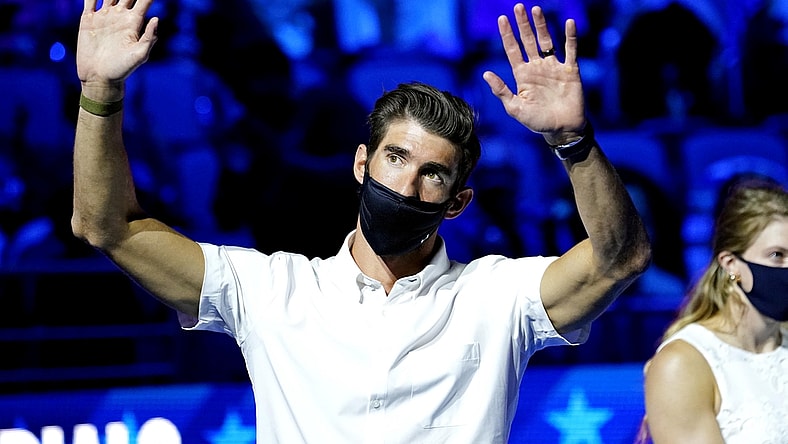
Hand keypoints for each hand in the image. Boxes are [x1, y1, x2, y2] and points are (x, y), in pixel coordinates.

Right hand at [77, 0, 158, 99]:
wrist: (99, 78)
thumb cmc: (122, 70)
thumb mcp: (139, 56)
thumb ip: (149, 38)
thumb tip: (156, 18)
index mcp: (134, 23)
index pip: (144, 1)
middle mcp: (120, 16)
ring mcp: (104, 17)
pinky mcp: (88, 20)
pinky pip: (89, 1)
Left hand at [482, 4, 585, 143]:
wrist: (562, 130)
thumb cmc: (538, 122)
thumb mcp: (515, 109)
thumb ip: (501, 91)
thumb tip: (485, 73)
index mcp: (522, 75)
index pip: (513, 50)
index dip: (507, 35)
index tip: (501, 19)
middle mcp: (537, 67)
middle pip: (528, 40)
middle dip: (522, 24)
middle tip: (518, 7)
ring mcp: (554, 67)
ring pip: (547, 41)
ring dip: (541, 25)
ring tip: (536, 9)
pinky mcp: (570, 70)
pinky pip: (570, 50)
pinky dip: (570, 37)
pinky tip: (568, 23)